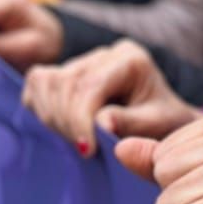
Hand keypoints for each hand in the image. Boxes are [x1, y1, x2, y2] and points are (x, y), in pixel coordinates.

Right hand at [21, 40, 199, 156]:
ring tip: (74, 141)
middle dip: (66, 121)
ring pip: (46, 81)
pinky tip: (61, 128)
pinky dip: (41, 108)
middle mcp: (105, 53)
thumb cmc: (163, 123)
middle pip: (65, 82)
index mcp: (131, 59)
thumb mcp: (157, 125)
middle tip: (81, 149)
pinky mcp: (67, 71)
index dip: (80, 119)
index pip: (91, 84)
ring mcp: (84, 59)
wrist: (163, 120)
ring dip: (52, 116)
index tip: (86, 150)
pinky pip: (38, 83)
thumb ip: (131, 123)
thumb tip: (101, 123)